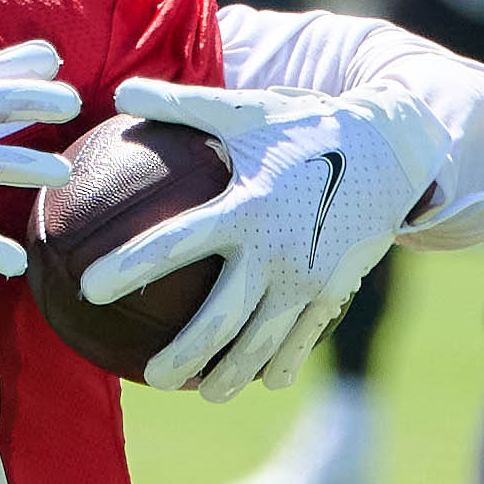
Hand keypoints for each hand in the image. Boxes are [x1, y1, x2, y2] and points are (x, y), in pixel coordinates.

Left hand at [89, 73, 448, 399]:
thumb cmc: (308, 125)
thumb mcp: (247, 110)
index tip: (88, 288)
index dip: (128, 266)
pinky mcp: (333, 290)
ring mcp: (308, 278)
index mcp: (245, 208)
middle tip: (152, 378)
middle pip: (220, 321)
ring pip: (261, 344)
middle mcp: (276, 251)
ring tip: (204, 393)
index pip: (174, 245)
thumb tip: (119, 90)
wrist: (395, 147)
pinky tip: (261, 382)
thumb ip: (182, 104)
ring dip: (230, 374)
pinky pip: (302, 339)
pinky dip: (280, 364)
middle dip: (184, 356)